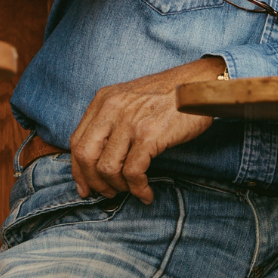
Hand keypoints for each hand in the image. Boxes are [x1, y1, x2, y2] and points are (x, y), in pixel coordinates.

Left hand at [69, 57, 222, 203]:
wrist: (200, 85)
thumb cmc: (170, 94)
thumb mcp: (131, 97)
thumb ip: (113, 118)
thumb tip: (101, 154)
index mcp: (104, 100)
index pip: (77, 141)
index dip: (78, 170)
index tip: (85, 186)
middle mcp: (112, 109)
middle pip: (85, 156)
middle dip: (93, 182)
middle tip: (107, 193)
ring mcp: (130, 122)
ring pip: (107, 168)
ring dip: (117, 186)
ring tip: (130, 190)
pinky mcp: (149, 135)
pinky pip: (134, 172)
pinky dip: (138, 188)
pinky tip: (146, 193)